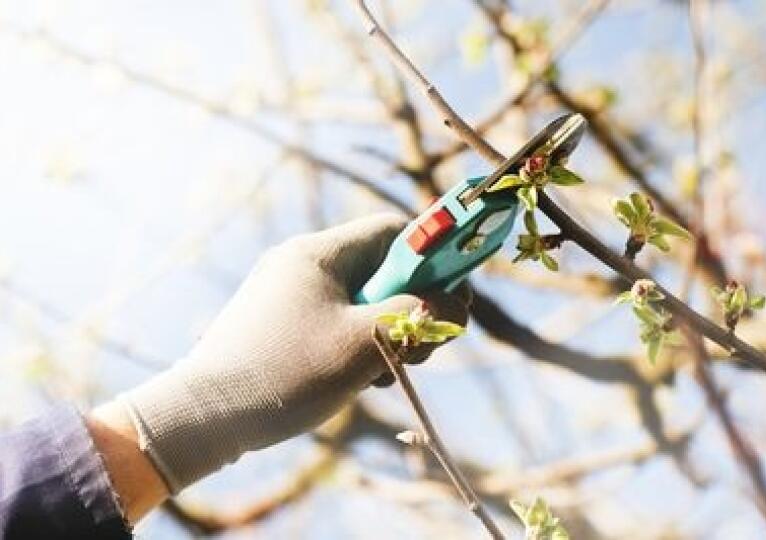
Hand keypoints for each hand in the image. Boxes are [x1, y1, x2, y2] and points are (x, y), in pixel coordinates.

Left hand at [119, 214, 469, 493]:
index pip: (395, 231)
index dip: (433, 257)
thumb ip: (417, 315)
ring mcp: (288, 295)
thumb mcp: (365, 343)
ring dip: (389, 332)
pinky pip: (337, 322)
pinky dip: (360, 345)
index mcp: (321, 253)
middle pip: (383, 269)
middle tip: (423, 348)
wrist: (203, 416)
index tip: (452, 296)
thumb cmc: (286, 372)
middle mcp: (303, 264)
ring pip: (363, 301)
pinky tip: (358, 379)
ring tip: (386, 371)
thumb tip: (453, 302)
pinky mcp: (279, 325)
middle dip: (414, 306)